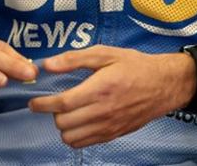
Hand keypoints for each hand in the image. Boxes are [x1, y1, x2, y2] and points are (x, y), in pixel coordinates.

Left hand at [28, 45, 195, 147]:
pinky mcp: (113, 135)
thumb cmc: (134, 65)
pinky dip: (75, 136)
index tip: (33, 101)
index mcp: (100, 89)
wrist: (163, 85)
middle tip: (55, 102)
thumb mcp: (105, 53)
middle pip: (63, 123)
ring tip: (67, 112)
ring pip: (71, 138)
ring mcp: (108, 126)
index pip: (62, 104)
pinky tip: (78, 121)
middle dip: (53, 113)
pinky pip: (85, 144)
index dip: (43, 104)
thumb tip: (48, 65)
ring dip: (63, 126)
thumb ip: (75, 59)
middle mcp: (103, 111)